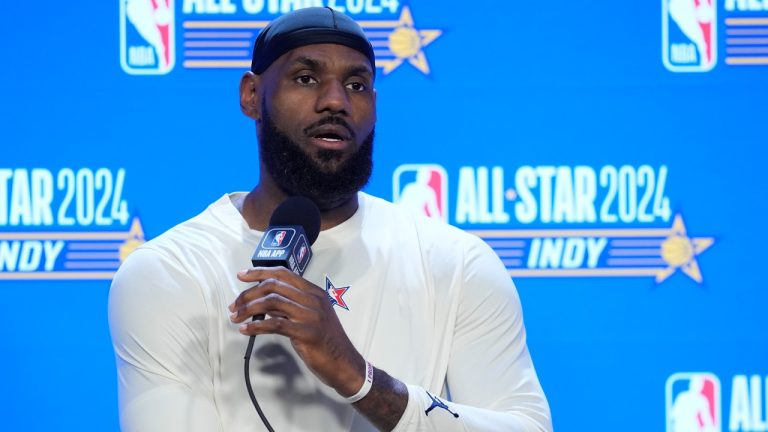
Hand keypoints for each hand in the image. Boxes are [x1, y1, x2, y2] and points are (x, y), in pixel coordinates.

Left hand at [229, 267, 364, 396]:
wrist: (345, 363)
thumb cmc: (327, 342)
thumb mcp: (312, 317)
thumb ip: (291, 307)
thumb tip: (264, 303)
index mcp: (315, 292)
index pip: (284, 274)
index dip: (260, 272)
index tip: (242, 276)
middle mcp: (313, 300)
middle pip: (274, 286)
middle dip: (248, 293)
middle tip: (234, 305)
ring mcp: (311, 315)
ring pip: (272, 302)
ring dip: (248, 309)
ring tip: (236, 317)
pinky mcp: (306, 332)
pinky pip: (275, 324)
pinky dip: (256, 326)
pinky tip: (246, 330)